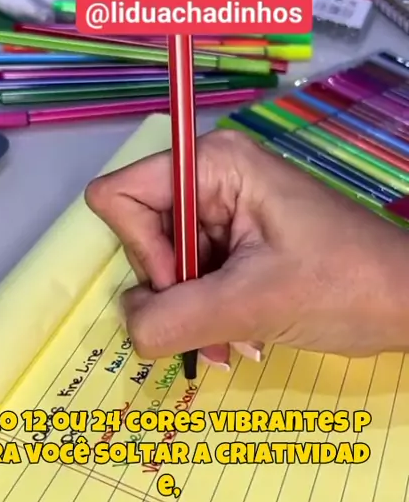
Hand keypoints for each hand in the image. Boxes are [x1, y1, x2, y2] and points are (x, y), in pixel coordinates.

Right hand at [85, 130, 407, 366]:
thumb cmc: (345, 284)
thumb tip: (127, 327)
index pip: (120, 197)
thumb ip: (174, 318)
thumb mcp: (254, 303)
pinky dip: (208, 313)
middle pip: (141, 235)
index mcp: (213, 165)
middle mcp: (211, 179)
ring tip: (237, 336)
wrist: (408, 301)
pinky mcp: (236, 240)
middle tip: (215, 323)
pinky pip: (193, 278)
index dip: (143, 251)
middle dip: (173, 291)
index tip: (187, 286)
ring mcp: (223, 210)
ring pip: (165, 265)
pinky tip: (241, 334)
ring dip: (192, 312)